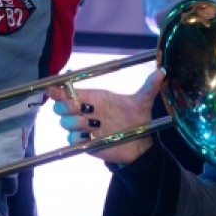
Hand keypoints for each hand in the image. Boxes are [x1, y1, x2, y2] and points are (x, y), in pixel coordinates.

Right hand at [49, 69, 165, 163]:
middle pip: (61, 106)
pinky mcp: (83, 143)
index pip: (69, 90)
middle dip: (65, 105)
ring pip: (65, 122)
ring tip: (92, 124)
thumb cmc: (137, 119)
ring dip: (75, 122)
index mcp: (94, 97)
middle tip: (78, 107)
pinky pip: (71, 139)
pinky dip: (77, 137)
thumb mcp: (143, 102)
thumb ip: (149, 87)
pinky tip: (90, 135)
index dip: (59, 89)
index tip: (54, 88)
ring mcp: (83, 127)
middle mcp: (85, 111)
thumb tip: (162, 72)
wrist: (139, 144)